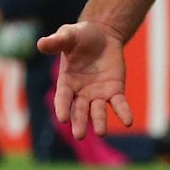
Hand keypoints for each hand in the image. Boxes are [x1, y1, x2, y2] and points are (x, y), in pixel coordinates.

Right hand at [37, 17, 131, 137]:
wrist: (103, 34)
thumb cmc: (80, 35)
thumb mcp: (68, 35)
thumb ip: (56, 41)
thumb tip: (41, 43)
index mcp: (66, 82)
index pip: (63, 98)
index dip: (62, 108)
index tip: (63, 119)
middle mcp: (81, 92)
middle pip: (79, 110)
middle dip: (79, 122)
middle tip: (79, 135)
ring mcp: (98, 94)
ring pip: (98, 111)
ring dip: (100, 122)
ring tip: (101, 133)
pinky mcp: (114, 90)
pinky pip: (119, 104)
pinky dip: (123, 113)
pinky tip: (128, 121)